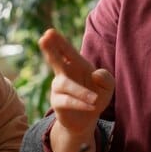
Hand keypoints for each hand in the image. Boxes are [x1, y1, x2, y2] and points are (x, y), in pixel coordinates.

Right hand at [39, 29, 113, 151]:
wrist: (87, 119)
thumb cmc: (96, 96)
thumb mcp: (107, 87)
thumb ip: (106, 78)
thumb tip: (95, 74)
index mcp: (76, 65)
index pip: (67, 51)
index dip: (59, 42)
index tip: (49, 32)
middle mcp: (64, 73)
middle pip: (55, 60)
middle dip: (50, 50)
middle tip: (43, 38)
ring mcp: (58, 88)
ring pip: (66, 85)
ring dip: (81, 92)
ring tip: (95, 99)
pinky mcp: (57, 103)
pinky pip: (67, 101)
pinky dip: (80, 103)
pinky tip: (92, 106)